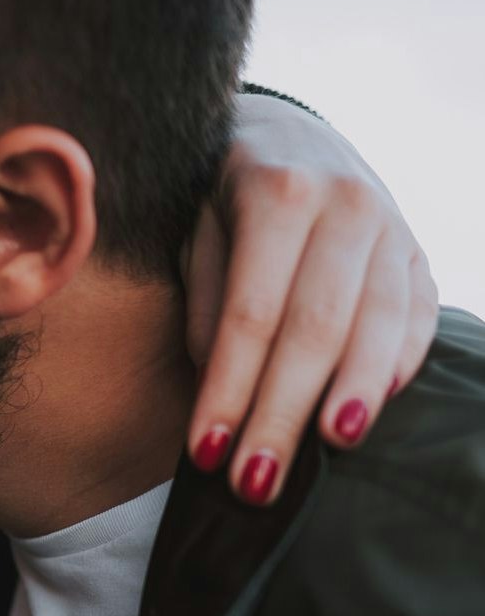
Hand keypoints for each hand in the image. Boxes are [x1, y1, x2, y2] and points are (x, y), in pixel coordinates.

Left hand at [183, 93, 437, 504]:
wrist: (289, 133)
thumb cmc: (222, 199)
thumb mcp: (196, 233)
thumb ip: (205, 302)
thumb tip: (215, 384)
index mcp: (276, 192)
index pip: (250, 314)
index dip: (228, 389)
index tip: (203, 452)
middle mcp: (345, 204)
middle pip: (314, 328)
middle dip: (282, 412)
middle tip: (254, 481)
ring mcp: (393, 226)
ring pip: (379, 324)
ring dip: (351, 396)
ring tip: (328, 451)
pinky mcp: (420, 251)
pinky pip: (419, 316)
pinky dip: (399, 364)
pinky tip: (371, 409)